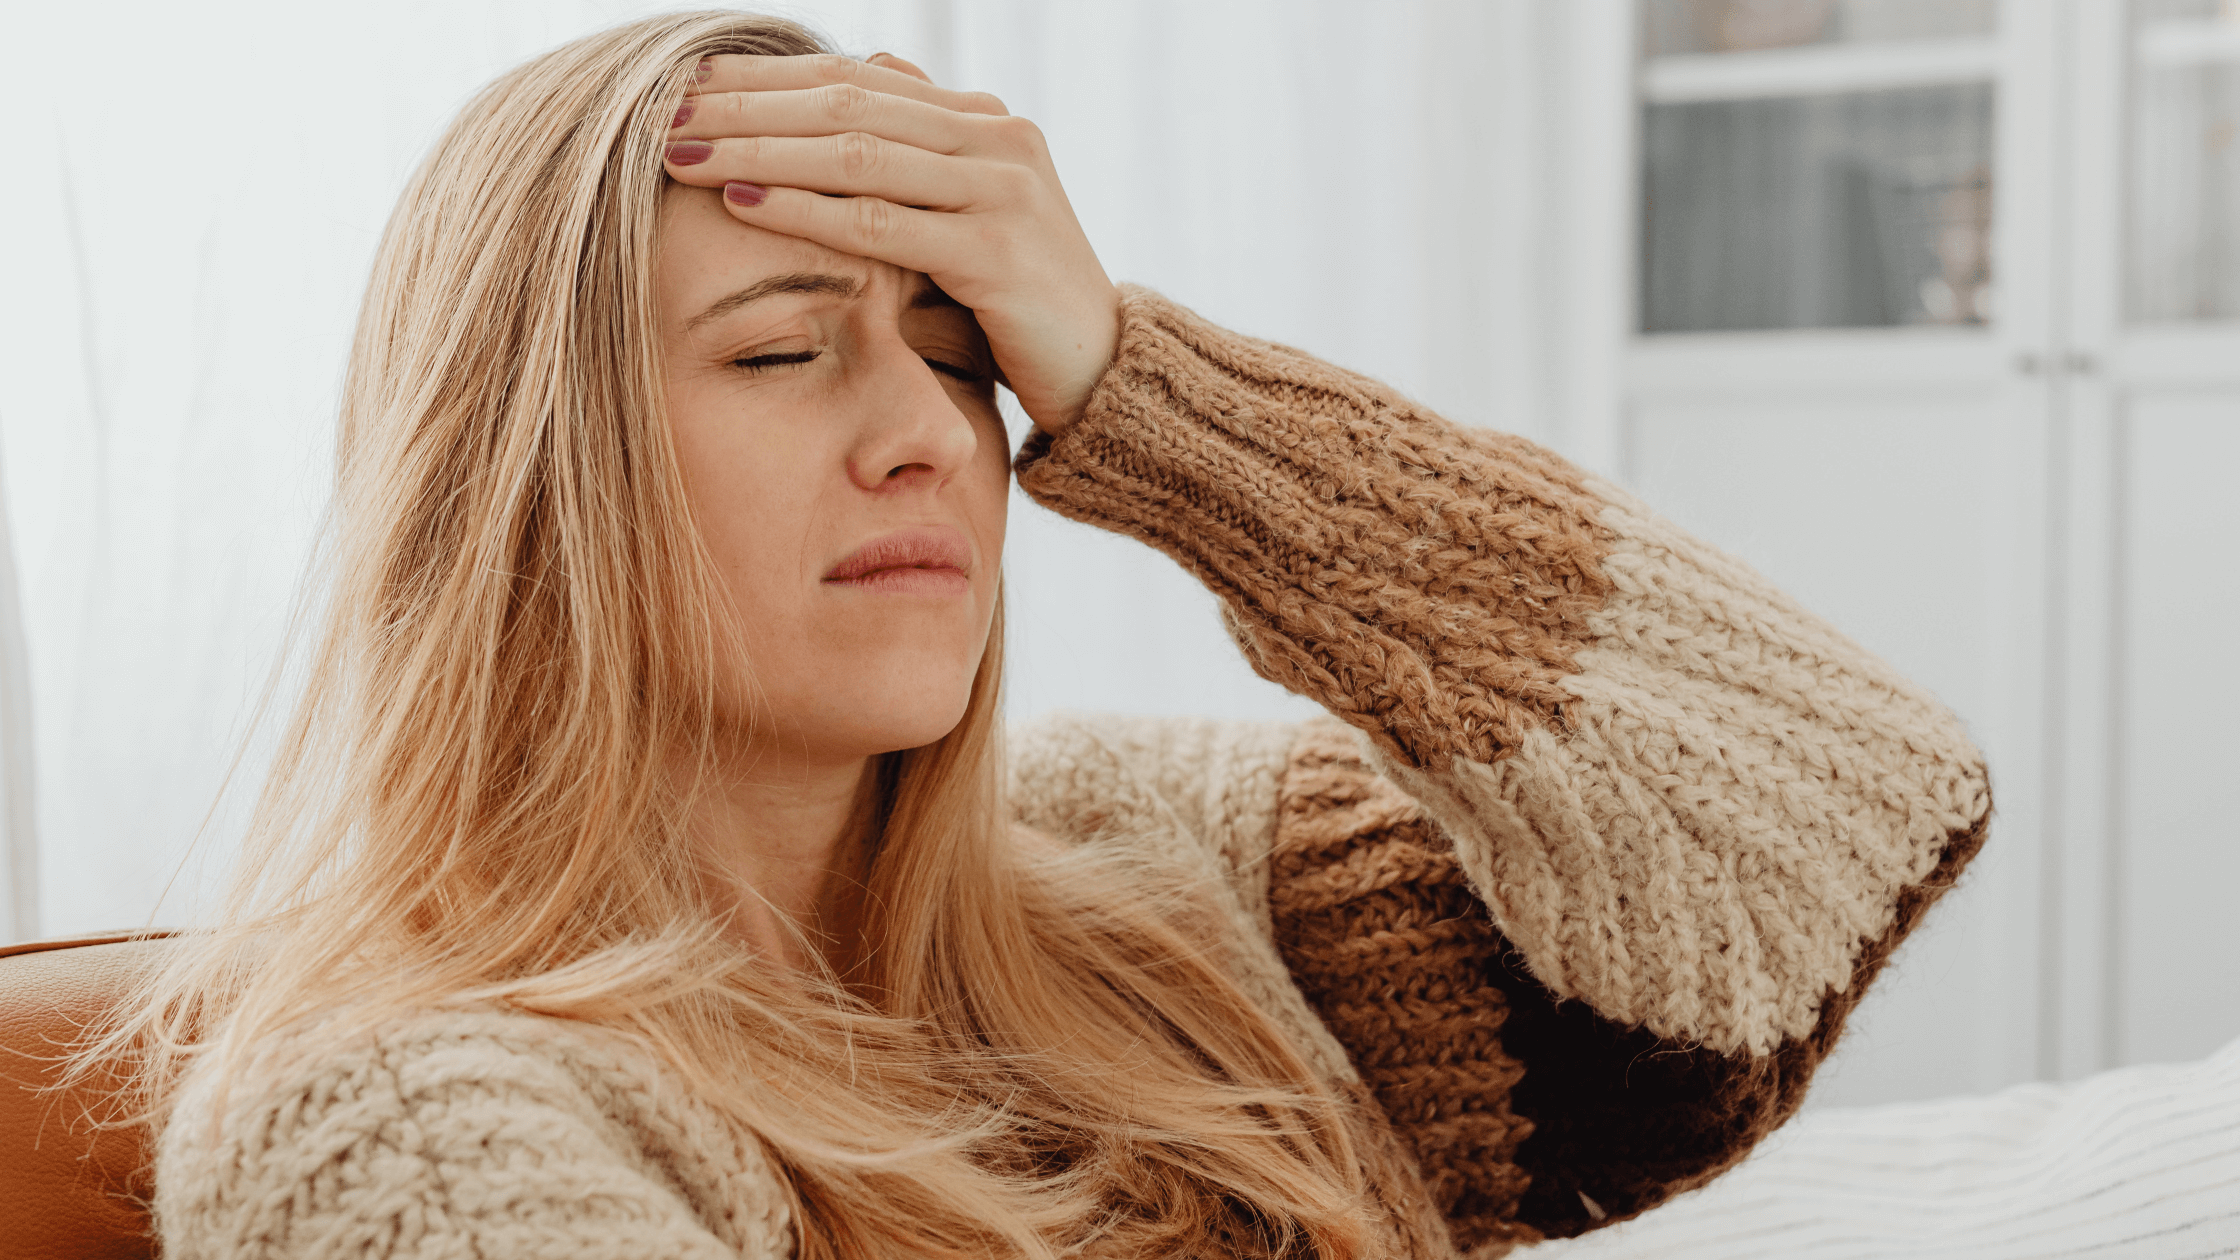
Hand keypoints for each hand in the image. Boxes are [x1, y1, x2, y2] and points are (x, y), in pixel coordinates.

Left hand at [663, 53, 1121, 434]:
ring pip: (855, 154)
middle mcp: (997, 139)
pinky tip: (743, 203)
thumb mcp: (970, 216)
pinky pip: (881, 223)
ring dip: (759, 149)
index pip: (855, 79)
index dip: (766, 79)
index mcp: (984, 122)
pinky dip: (804, 210)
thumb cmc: (1020, 305)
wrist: (1105, 375)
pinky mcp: (997, 253)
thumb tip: (866, 68)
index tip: (685, 86)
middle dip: (747, 107)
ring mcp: (1002, 191)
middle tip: (662, 114)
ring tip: (682, 154)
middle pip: (845, 104)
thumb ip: (922, 148)